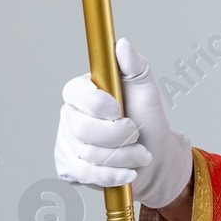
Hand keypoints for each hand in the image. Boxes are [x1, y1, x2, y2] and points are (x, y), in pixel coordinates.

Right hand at [53, 38, 192, 208]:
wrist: (154, 160)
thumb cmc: (148, 122)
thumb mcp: (147, 93)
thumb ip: (136, 68)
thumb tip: (123, 45)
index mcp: (84, 93)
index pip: (74, 93)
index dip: (97, 104)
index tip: (119, 110)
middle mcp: (69, 117)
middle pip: (82, 128)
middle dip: (119, 135)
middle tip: (135, 134)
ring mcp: (66, 144)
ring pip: (88, 154)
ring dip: (124, 156)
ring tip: (139, 153)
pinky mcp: (69, 169)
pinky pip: (86, 175)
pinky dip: (113, 175)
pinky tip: (128, 172)